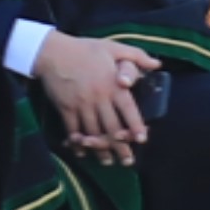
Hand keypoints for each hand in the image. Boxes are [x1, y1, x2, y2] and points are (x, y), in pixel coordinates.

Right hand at [32, 33, 153, 160]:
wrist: (52, 52)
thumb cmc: (84, 49)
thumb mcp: (113, 47)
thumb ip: (136, 56)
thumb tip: (157, 64)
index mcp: (113, 85)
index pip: (129, 110)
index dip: (136, 126)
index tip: (141, 140)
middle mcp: (99, 98)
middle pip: (113, 127)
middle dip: (121, 146)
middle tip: (128, 160)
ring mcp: (82, 105)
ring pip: (94, 132)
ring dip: (101, 149)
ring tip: (108, 162)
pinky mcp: (66, 108)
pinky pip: (73, 129)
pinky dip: (78, 143)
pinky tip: (82, 152)